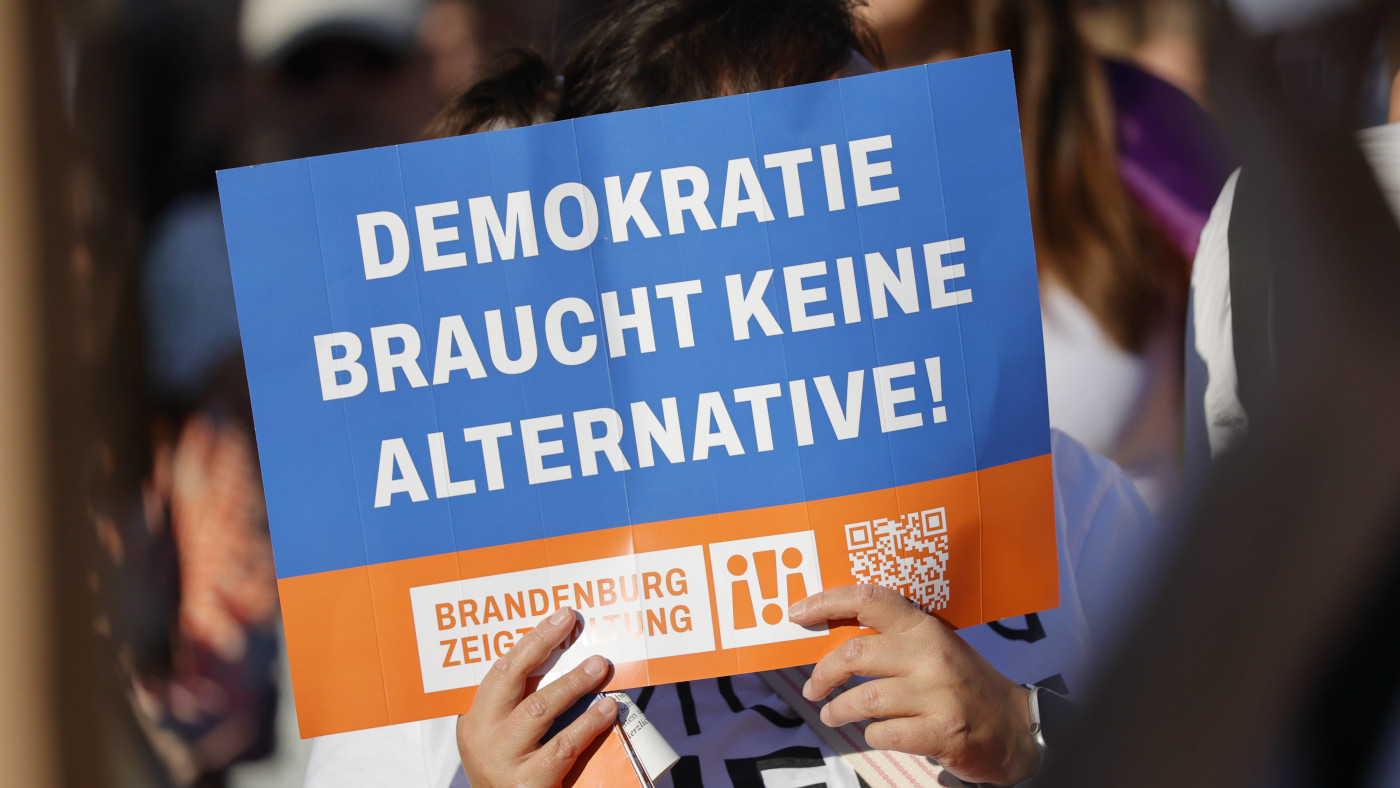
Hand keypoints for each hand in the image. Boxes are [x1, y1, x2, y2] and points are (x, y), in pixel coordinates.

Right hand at [457, 607, 617, 787]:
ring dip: (573, 683)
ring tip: (600, 667)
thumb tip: (564, 658)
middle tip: (573, 625)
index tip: (561, 617)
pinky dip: (587, 725)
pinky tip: (606, 711)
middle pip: (513, 679)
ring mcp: (502, 761)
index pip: (501, 669)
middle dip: (543, 645)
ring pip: (539, 710)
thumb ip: (523, 703)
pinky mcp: (526, 785)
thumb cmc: (513, 771)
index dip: (532, 639)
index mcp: (475, 719)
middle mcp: (482, 737)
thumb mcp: (505, 737)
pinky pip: (562, 746)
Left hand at [789, 585, 1037, 785]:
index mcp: (924, 627)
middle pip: (854, 655)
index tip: (797, 613)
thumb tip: (829, 636)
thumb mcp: (933, 648)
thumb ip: (892, 640)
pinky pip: (883, 733)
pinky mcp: (942, 732)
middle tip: (812, 688)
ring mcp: (938, 694)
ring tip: (832, 715)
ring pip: (863, 699)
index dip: (826, 602)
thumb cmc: (962, 683)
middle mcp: (931, 655)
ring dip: (839, 710)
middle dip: (822, 674)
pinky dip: (870, 735)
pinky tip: (875, 733)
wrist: (1015, 727)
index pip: (869, 600)